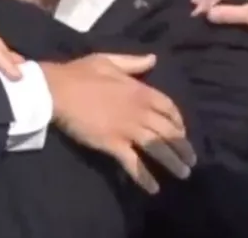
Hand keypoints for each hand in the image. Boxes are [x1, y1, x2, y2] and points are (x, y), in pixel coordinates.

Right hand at [41, 53, 195, 193]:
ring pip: (158, 149)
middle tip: (190, 160)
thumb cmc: (79, 73)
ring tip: (183, 174)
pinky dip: (145, 177)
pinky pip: (134, 164)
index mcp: (141, 91)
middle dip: (183, 147)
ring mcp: (128, 129)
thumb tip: (153, 58)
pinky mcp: (114, 144)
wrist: (57, 91)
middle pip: (170, 132)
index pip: (169, 108)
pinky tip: (153, 188)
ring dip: (173, 163)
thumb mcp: (108, 60)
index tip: (182, 131)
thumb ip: (132, 62)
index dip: (179, 121)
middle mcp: (140, 112)